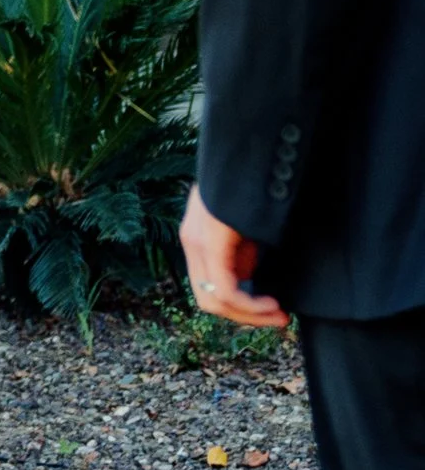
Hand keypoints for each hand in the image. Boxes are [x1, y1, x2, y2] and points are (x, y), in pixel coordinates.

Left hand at [181, 184, 289, 328]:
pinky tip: (271, 303)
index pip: (209, 287)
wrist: (247, 150)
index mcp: (197, 236)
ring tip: (278, 314)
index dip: (239, 308)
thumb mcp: (244, 225)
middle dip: (245, 317)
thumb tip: (247, 277)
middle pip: (208, 299)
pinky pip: (224, 288)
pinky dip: (249, 305)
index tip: (271, 310)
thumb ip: (242, 250)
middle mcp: (191, 241)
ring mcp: (197, 240)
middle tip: (278, 320)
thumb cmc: (249, 185)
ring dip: (249, 315)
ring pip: (214, 299)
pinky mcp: (209, 240)